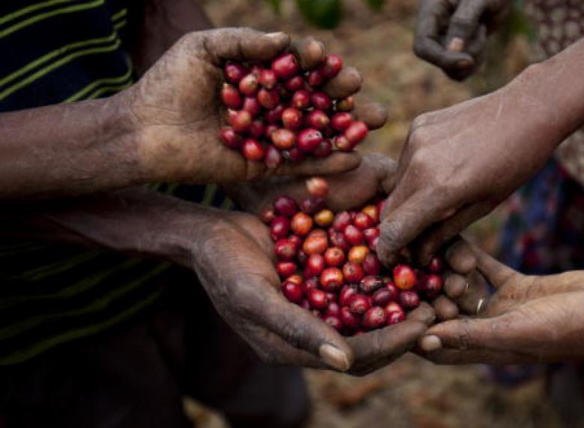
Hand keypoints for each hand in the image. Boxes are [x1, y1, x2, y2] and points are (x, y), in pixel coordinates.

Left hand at [123, 29, 378, 184]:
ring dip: (348, 126)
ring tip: (376, 119)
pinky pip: (302, 165)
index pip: (299, 68)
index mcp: (260, 77)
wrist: (145, 132)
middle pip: (316, 99)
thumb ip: (244, 42)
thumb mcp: (204, 48)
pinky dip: (328, 164)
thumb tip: (286, 42)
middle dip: (342, 94)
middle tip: (360, 88)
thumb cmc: (169, 84)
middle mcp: (271, 108)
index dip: (316, 64)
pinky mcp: (265, 168)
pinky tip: (354, 157)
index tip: (327, 60)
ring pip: (317, 132)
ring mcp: (271, 139)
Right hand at [223, 154, 441, 374]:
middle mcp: (311, 334)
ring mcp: (316, 308)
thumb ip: (297, 329)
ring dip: (401, 306)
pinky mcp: (320, 283)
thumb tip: (344, 362)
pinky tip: (407, 263)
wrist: (209, 233)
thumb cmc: (224, 267)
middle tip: (439, 307)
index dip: (391, 343)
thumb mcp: (256, 298)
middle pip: (370, 342)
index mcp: (294, 349)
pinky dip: (383, 281)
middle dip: (405, 328)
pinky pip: (358, 288)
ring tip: (432, 287)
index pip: (355, 358)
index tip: (424, 325)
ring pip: (369, 316)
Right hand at [377, 78, 561, 266]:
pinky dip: (414, 174)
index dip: (390, 250)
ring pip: (395, 185)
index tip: (395, 259)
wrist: (527, 110)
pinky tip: (442, 169)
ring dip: (407, 200)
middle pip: (389, 210)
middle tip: (417, 237)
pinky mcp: (417, 124)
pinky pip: (404, 160)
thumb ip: (444, 231)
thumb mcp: (483, 206)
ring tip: (437, 200)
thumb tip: (419, 256)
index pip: (393, 231)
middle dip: (397, 227)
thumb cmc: (515, 164)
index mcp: (438, 189)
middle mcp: (418, 164)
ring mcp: (415, 140)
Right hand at [414, 0, 510, 80]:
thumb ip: (463, 22)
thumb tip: (452, 51)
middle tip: (482, 28)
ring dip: (473, 55)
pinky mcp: (457, 48)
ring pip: (452, 69)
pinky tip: (482, 36)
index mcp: (430, 12)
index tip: (468, 61)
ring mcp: (444, 40)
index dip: (442, 59)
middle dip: (465, 52)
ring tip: (482, 28)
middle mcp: (433, 29)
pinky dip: (476, 59)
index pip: (423, 46)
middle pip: (439, 60)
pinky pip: (462, 69)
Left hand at [418, 246, 583, 364]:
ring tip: (426, 248)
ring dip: (446, 271)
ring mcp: (502, 306)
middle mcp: (488, 329)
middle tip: (404, 267)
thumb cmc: (568, 329)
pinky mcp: (516, 285)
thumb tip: (424, 342)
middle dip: (425, 292)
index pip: (435, 346)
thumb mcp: (515, 331)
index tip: (389, 305)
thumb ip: (470, 335)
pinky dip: (470, 256)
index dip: (411, 330)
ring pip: (462, 287)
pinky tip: (452, 236)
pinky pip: (485, 269)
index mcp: (483, 349)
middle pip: (444, 312)